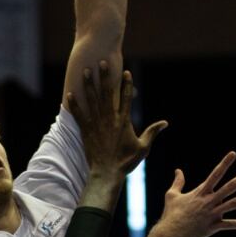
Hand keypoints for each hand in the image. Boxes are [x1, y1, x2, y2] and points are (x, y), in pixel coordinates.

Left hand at [66, 60, 166, 178]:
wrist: (107, 174)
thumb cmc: (126, 162)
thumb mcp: (143, 147)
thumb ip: (153, 132)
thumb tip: (165, 123)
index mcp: (124, 121)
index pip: (126, 98)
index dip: (126, 84)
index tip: (126, 71)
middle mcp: (110, 119)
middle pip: (107, 93)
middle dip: (105, 77)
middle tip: (102, 62)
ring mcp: (97, 124)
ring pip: (92, 100)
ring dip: (89, 85)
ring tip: (86, 71)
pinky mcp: (86, 131)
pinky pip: (79, 115)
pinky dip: (74, 105)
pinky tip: (70, 94)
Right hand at [156, 153, 235, 236]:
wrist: (170, 234)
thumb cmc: (171, 215)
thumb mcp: (172, 195)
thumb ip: (178, 182)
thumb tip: (178, 170)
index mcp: (200, 192)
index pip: (215, 174)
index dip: (225, 163)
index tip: (234, 154)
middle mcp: (209, 201)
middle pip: (230, 186)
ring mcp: (212, 214)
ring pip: (233, 204)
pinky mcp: (213, 227)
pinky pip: (229, 225)